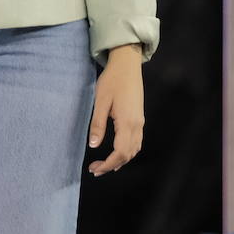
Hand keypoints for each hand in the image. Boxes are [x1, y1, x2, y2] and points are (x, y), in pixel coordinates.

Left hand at [87, 44, 143, 176]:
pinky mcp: (139, 117)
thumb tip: (93, 145)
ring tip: (104, 164)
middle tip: (95, 169)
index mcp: (127, 122)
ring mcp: (140, 121)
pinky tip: (118, 152)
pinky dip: (127, 152)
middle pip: (128, 154)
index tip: (95, 169)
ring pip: (134, 149)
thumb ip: (97, 124)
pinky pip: (136, 141)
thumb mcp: (100, 101)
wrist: (127, 65)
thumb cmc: (112, 80)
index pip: (119, 153)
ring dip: (120, 160)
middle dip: (112, 165)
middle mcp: (137, 125)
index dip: (108, 164)